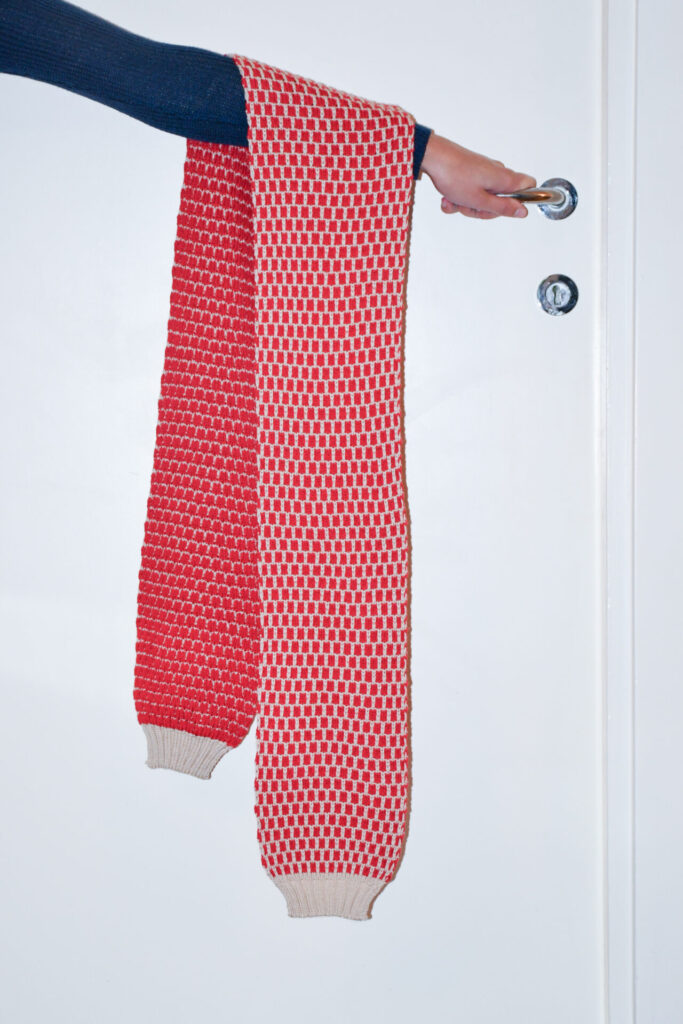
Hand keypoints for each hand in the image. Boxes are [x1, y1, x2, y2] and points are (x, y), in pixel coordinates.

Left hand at [420, 132, 536, 219]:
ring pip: (484, 198)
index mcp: (505, 179)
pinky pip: (472, 191)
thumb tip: (523, 211)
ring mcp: (486, 172)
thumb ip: (503, 208)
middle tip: (470, 206)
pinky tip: (449, 197)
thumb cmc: (454, 175)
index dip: (521, 201)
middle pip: (502, 200)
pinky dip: (460, 197)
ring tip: (455, 201)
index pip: (529, 187)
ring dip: (467, 205)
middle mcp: (498, 173)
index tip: (503, 209)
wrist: (434, 157)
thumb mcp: (479, 201)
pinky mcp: (474, 172)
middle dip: (483, 209)